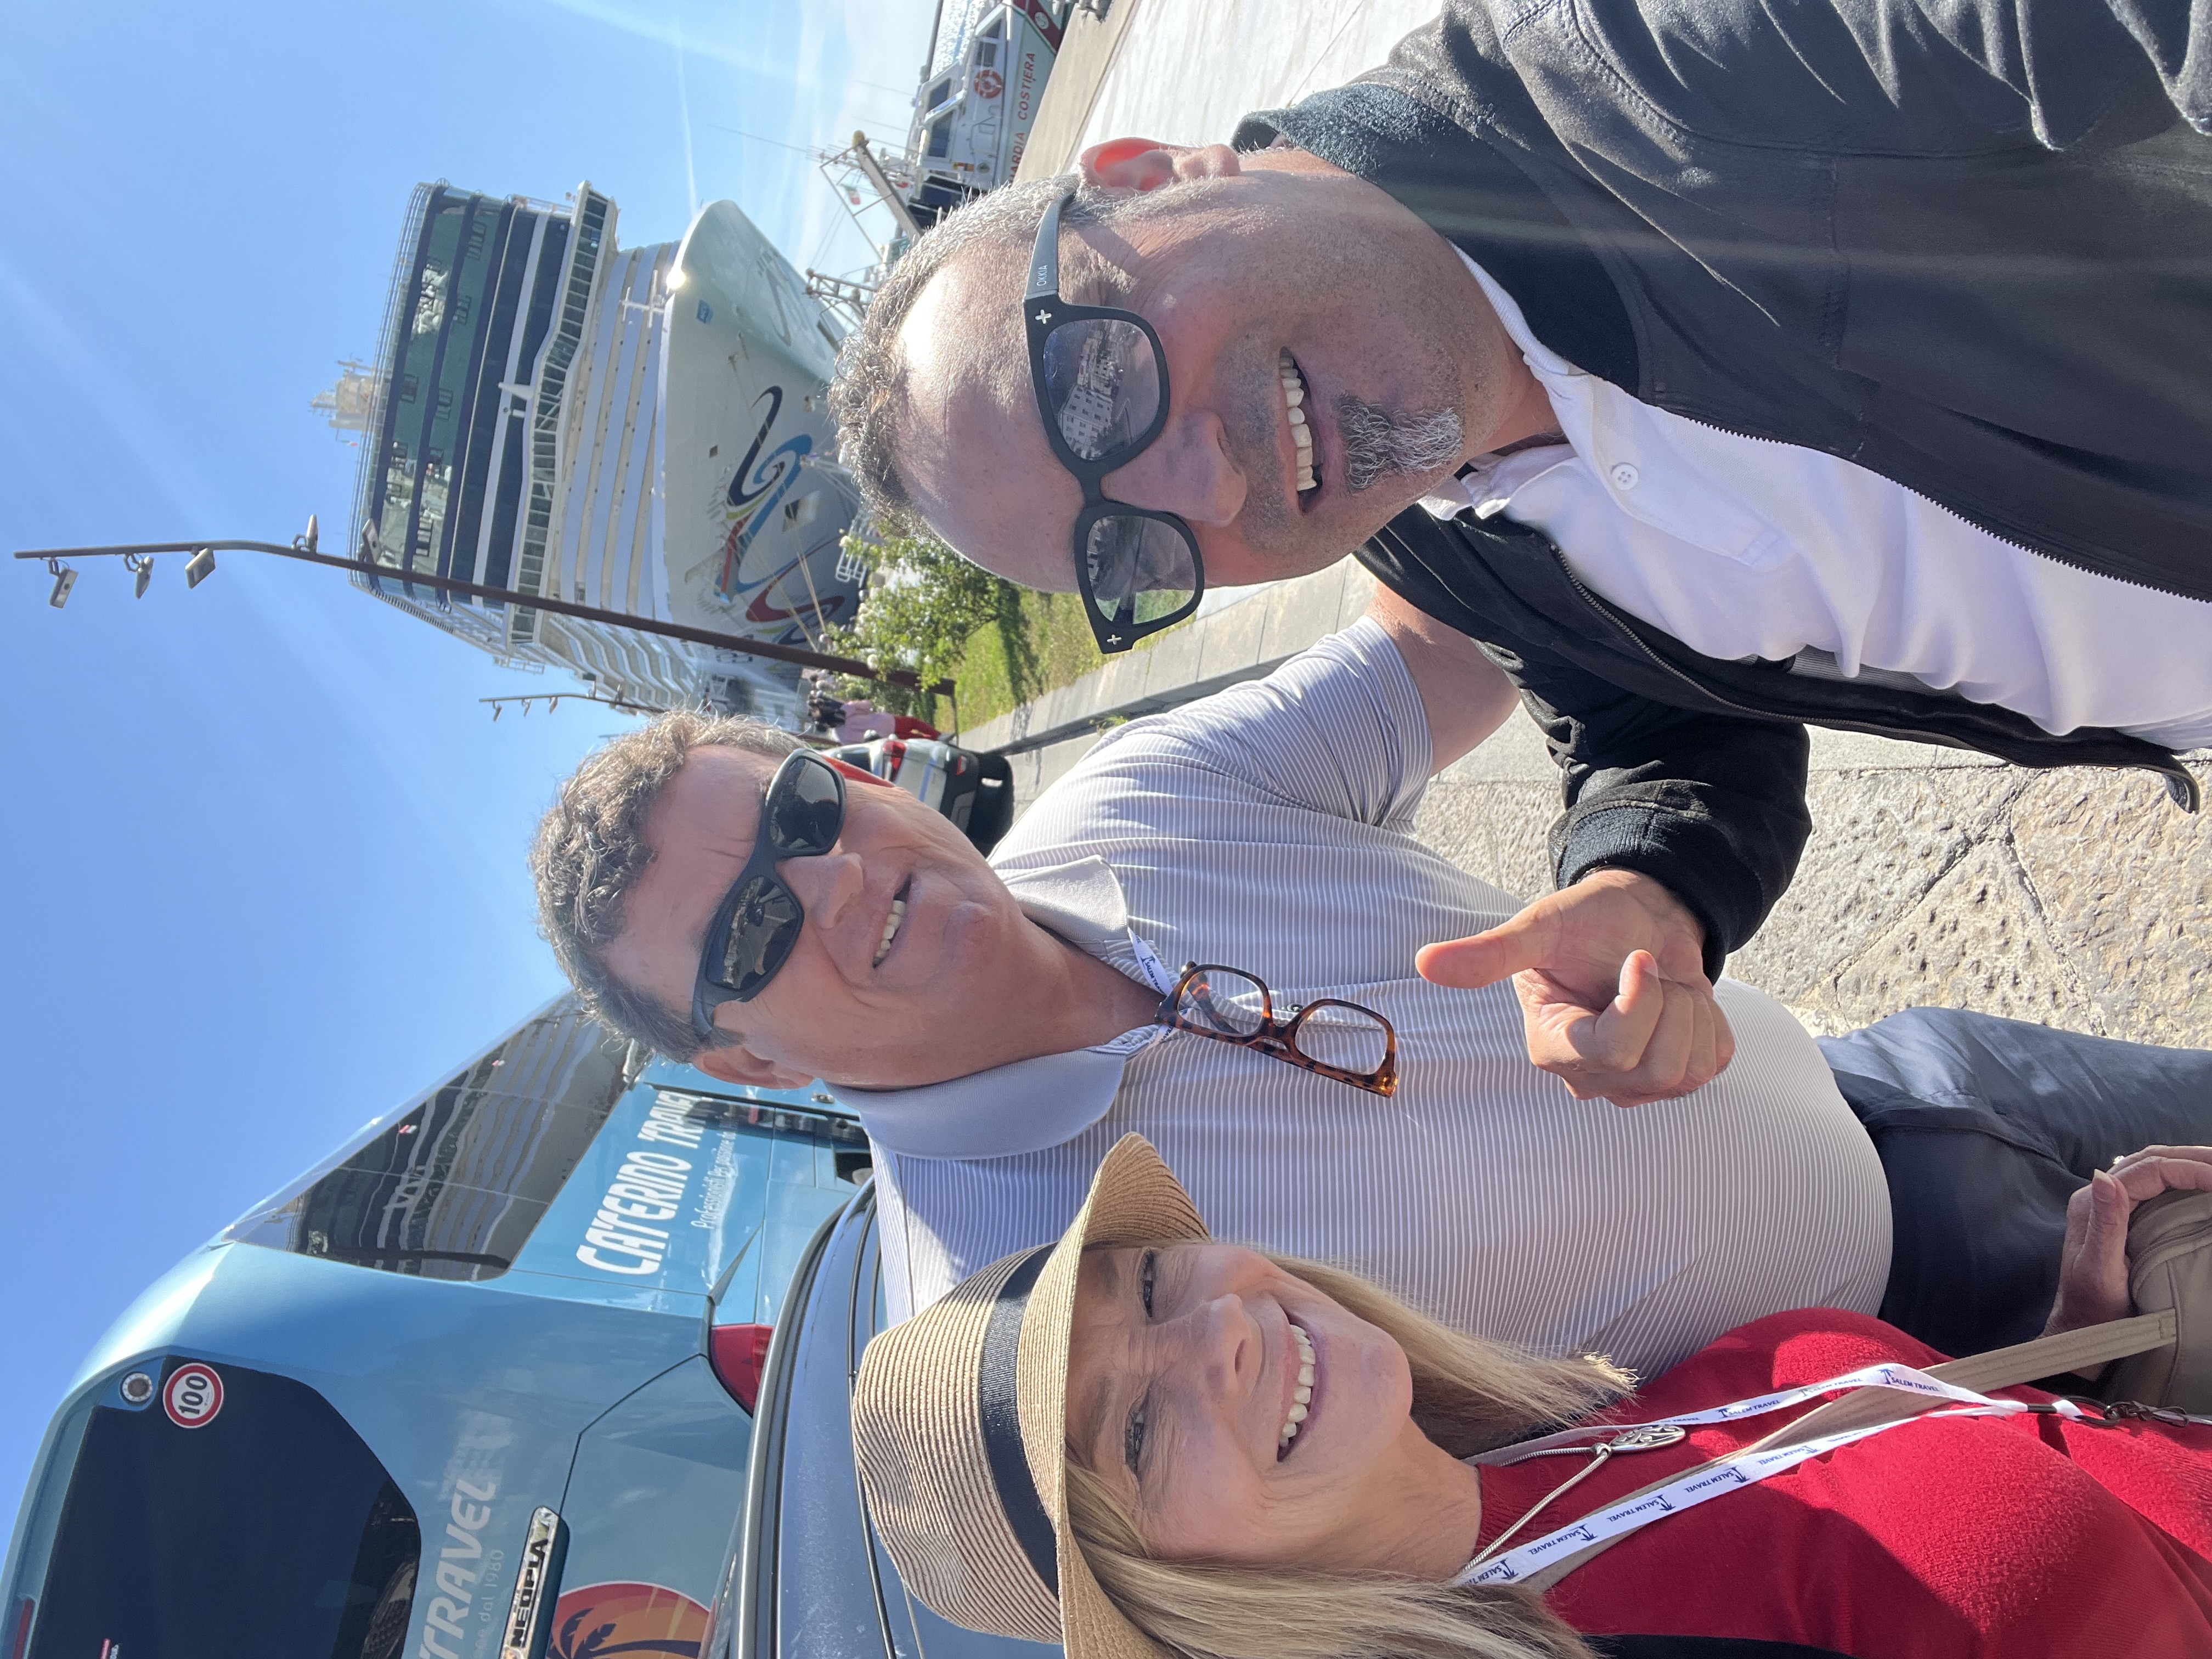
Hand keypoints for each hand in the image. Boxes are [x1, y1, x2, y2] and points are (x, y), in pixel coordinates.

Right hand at [1415, 869, 1732, 1106]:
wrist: (1639, 919)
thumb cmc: (1586, 922)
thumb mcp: (1539, 928)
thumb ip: (1490, 953)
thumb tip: (1426, 964)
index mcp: (1553, 1046)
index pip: (1610, 1053)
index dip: (1638, 1005)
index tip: (1641, 957)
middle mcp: (1591, 1077)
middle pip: (1655, 1069)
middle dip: (1668, 1004)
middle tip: (1647, 970)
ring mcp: (1636, 1085)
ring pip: (1688, 1072)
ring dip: (1691, 1012)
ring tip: (1662, 986)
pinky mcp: (1678, 1078)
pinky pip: (1714, 1062)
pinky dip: (1710, 1022)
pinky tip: (1680, 1004)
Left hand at [2044, 1146, 2211, 1335]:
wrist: (2081, 1326)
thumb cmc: (2092, 1305)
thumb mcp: (2099, 1269)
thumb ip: (2106, 1224)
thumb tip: (2103, 1176)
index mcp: (2092, 1202)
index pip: (2149, 1170)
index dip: (2189, 1169)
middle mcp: (2098, 1196)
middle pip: (2149, 1161)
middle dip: (2191, 1158)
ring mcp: (2107, 1204)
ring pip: (2150, 1169)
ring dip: (2185, 1163)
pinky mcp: (2118, 1216)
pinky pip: (2152, 1185)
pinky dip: (2178, 1178)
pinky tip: (2198, 1185)